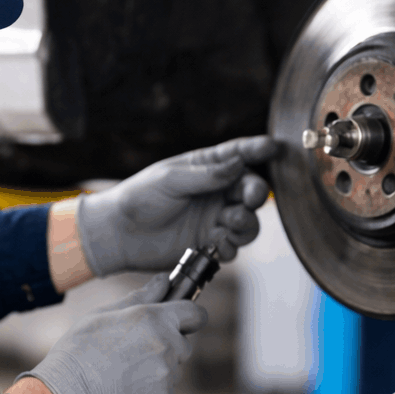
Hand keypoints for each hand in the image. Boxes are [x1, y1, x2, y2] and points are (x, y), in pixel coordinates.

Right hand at [17, 275, 206, 393]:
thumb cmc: (78, 353)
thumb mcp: (102, 315)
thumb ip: (139, 298)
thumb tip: (163, 282)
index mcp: (153, 319)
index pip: (195, 314)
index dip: (189, 317)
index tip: (182, 321)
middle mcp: (166, 345)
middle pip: (183, 344)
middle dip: (166, 346)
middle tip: (132, 352)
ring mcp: (166, 376)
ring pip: (172, 371)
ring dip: (156, 371)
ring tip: (122, 374)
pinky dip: (150, 393)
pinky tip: (124, 391)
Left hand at [76, 136, 277, 275]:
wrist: (120, 234)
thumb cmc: (140, 197)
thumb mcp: (170, 179)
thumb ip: (206, 175)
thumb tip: (239, 164)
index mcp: (206, 167)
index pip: (239, 154)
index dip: (258, 150)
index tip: (274, 147)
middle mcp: (216, 192)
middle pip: (251, 190)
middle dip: (255, 192)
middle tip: (249, 197)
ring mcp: (214, 219)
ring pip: (248, 221)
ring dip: (245, 222)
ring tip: (228, 223)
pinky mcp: (209, 243)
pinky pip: (233, 246)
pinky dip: (231, 246)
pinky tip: (218, 244)